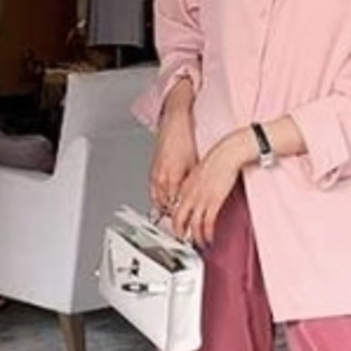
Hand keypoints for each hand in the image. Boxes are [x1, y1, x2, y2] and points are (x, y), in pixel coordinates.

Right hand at [149, 96, 197, 216]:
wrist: (174, 123)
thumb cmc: (185, 140)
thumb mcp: (194, 165)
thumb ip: (193, 184)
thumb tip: (198, 197)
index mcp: (172, 179)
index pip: (175, 207)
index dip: (182, 218)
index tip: (188, 225)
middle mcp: (161, 178)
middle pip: (164, 207)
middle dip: (172, 217)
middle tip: (180, 226)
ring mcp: (154, 174)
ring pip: (157, 200)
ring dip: (164, 209)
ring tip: (172, 217)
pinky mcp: (152, 169)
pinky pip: (154, 190)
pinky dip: (159, 198)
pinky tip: (165, 200)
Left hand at [171, 131, 254, 247]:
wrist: (226, 154)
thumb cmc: (216, 161)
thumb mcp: (199, 174)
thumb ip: (194, 186)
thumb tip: (196, 195)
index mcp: (185, 187)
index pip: (175, 208)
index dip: (175, 221)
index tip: (179, 227)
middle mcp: (189, 195)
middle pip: (178, 220)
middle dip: (180, 233)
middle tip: (183, 240)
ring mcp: (201, 200)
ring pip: (193, 225)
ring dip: (196, 238)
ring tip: (200, 243)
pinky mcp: (213, 202)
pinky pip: (207, 224)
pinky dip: (207, 234)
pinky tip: (209, 237)